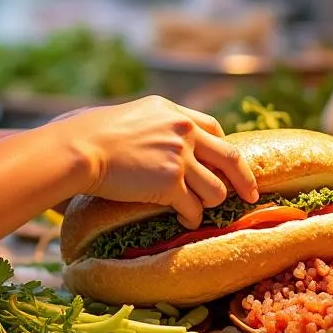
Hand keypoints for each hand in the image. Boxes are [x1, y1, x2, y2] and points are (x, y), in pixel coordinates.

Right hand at [60, 95, 258, 228]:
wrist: (80, 148)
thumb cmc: (90, 133)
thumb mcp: (130, 116)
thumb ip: (154, 125)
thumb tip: (158, 140)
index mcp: (171, 112)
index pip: (212, 128)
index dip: (223, 149)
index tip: (229, 163)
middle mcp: (182, 131)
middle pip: (230, 157)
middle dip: (245, 179)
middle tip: (251, 195)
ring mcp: (179, 157)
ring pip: (216, 189)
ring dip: (210, 203)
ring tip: (200, 210)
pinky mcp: (171, 183)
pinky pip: (195, 208)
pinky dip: (192, 218)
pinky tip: (185, 221)